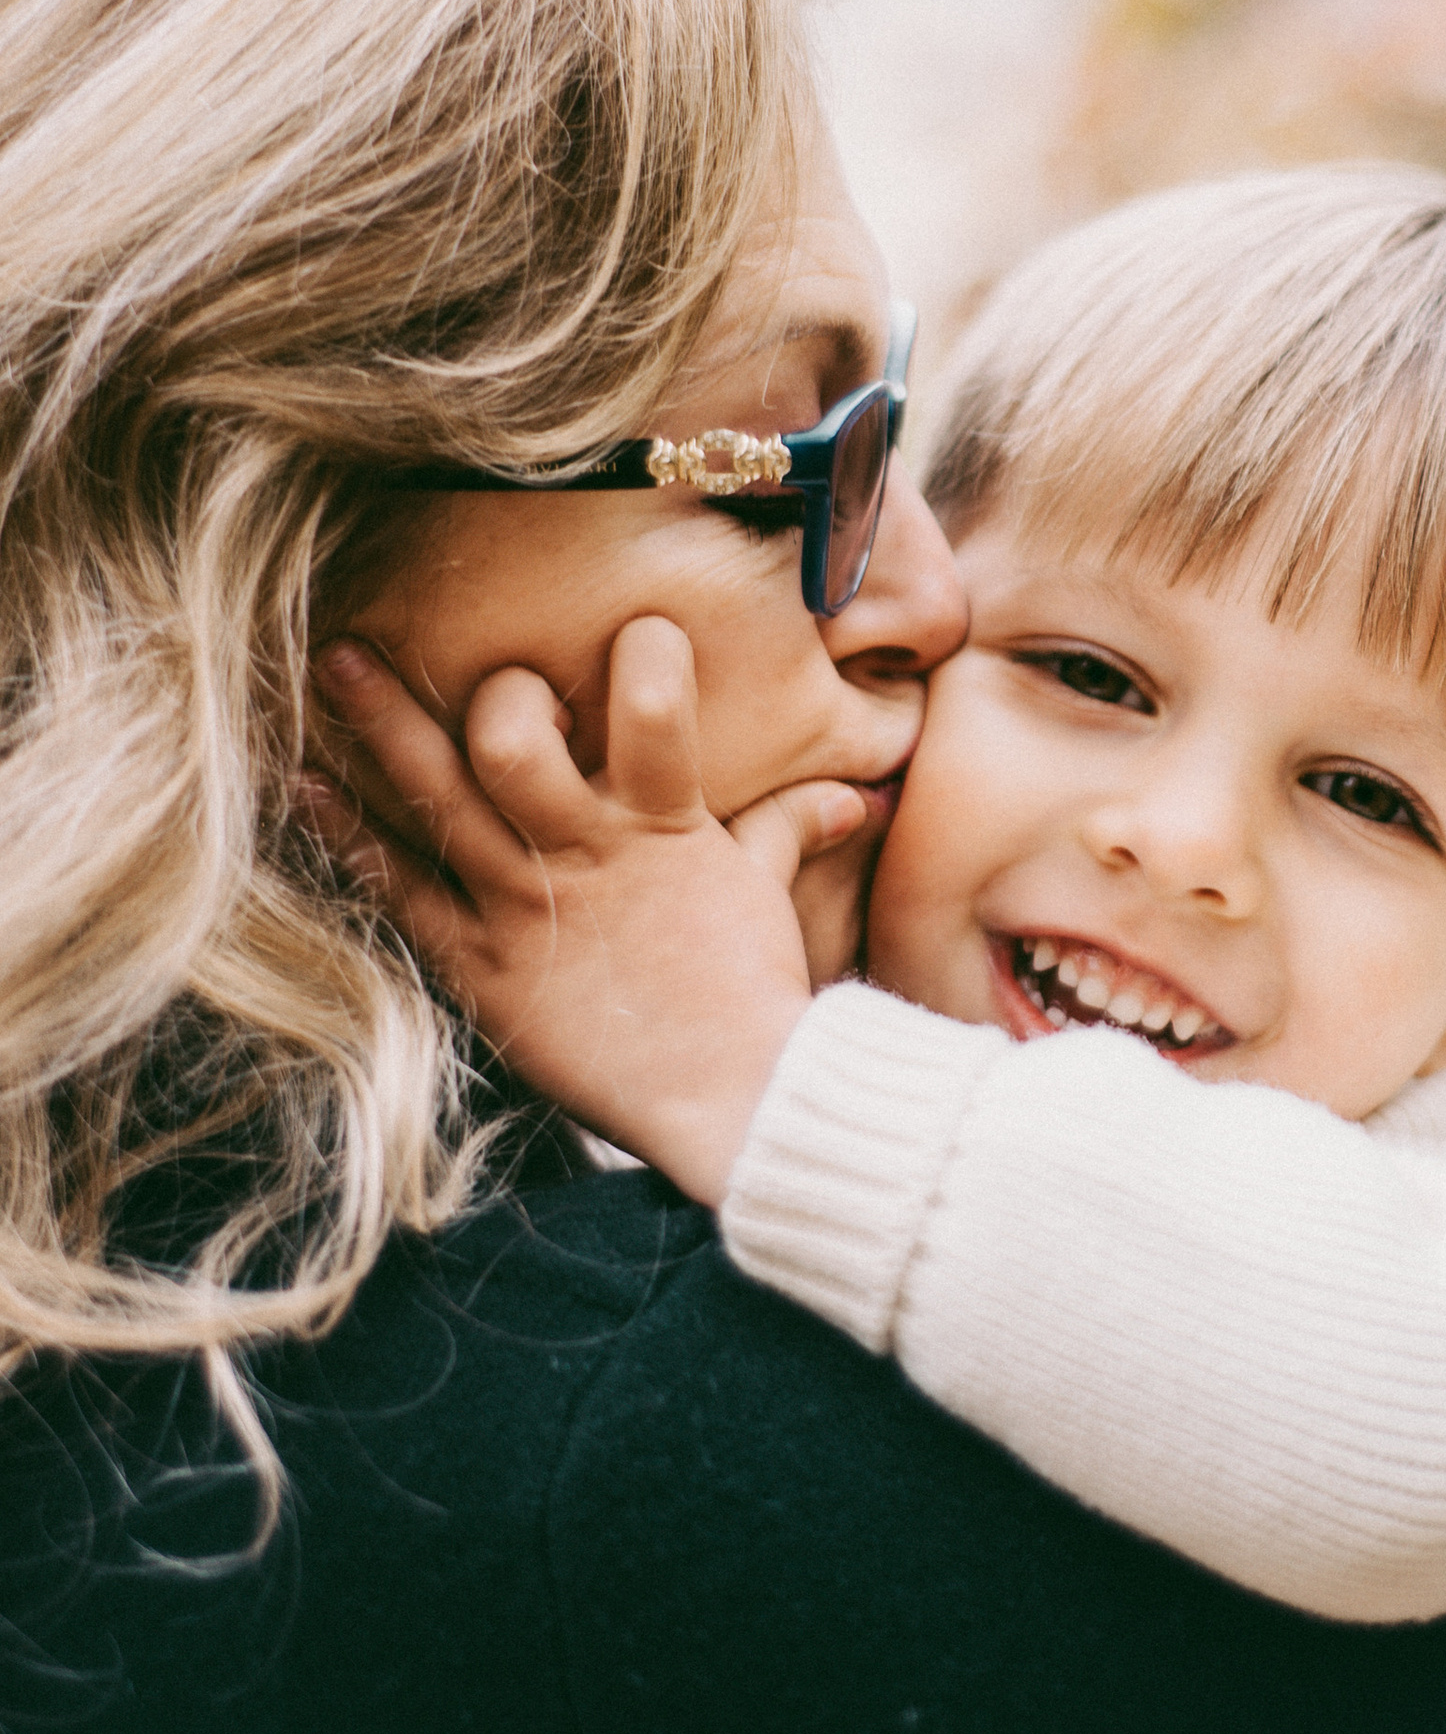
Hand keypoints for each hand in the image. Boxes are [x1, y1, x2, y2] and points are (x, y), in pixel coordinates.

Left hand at [304, 623, 871, 1205]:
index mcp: (664, 826)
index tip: (638, 633)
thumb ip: (786, 829)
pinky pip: (402, 889)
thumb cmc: (752, 996)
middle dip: (495, 694)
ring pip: (441, 796)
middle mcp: (585, 853)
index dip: (647, 656)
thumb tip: (848, 796)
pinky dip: (352, 835)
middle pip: (512, 741)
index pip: (656, 706)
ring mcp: (524, 908)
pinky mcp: (481, 965)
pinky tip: (309, 784)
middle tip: (481, 675)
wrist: (735, 1099)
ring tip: (337, 660)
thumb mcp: (765, 898)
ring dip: (383, 724)